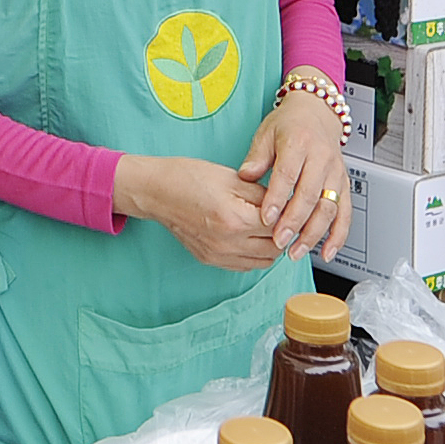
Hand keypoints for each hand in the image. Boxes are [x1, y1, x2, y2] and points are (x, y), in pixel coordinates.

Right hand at [114, 152, 278, 271]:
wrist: (156, 191)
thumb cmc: (189, 178)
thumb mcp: (232, 178)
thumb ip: (263, 195)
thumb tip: (284, 205)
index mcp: (236, 219)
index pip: (280, 226)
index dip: (287, 214)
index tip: (287, 206)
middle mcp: (227, 243)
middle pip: (275, 248)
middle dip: (281, 232)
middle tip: (279, 216)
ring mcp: (218, 255)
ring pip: (263, 262)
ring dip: (269, 246)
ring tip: (264, 227)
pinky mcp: (210, 259)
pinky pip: (244, 266)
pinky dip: (253, 255)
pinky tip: (249, 238)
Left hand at [237, 89, 351, 262]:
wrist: (317, 113)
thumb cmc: (289, 125)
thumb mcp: (265, 133)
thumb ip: (256, 157)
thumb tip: (246, 176)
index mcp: (299, 143)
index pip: (288, 174)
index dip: (277, 198)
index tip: (266, 218)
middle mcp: (322, 158)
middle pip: (310, 195)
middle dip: (294, 222)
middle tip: (279, 241)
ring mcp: (336, 173)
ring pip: (329, 208)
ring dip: (314, 234)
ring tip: (296, 251)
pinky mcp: (344, 185)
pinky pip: (346, 213)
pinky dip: (338, 235)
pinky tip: (326, 252)